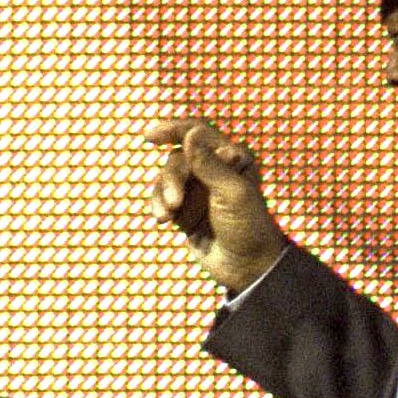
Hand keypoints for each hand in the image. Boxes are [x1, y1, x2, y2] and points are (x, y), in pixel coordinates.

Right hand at [146, 117, 289, 294]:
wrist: (247, 267)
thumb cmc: (248, 227)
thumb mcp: (231, 192)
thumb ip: (208, 163)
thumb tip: (189, 133)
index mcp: (232, 157)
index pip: (197, 133)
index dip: (173, 130)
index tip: (150, 137)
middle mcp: (214, 169)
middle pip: (178, 159)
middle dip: (172, 179)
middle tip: (174, 203)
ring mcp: (198, 190)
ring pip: (167, 179)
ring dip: (162, 195)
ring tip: (165, 217)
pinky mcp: (185, 210)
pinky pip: (162, 198)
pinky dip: (158, 206)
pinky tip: (163, 220)